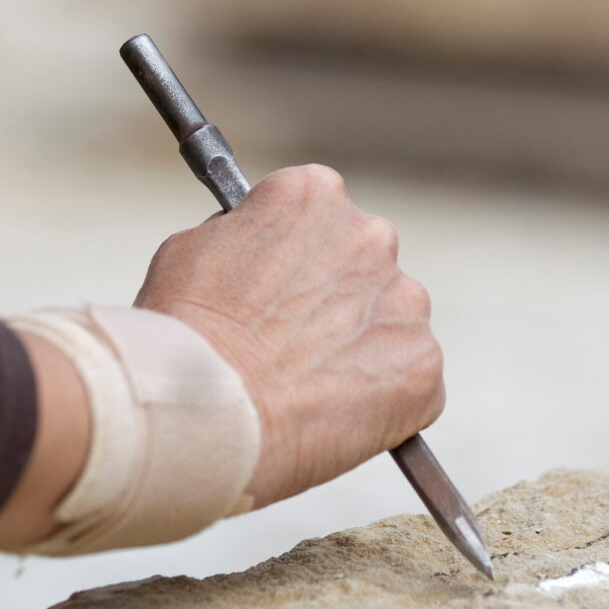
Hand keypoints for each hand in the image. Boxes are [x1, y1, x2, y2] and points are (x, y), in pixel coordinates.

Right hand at [134, 166, 445, 507]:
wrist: (205, 410)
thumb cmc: (184, 335)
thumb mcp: (192, 248)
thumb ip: (243, 234)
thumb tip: (257, 247)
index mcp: (314, 194)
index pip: (320, 214)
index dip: (295, 258)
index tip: (279, 291)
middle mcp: (372, 235)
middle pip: (364, 265)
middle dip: (336, 301)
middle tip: (294, 345)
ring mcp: (405, 302)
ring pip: (391, 324)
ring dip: (361, 349)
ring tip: (307, 387)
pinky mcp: (424, 365)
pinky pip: (409, 382)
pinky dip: (382, 401)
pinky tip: (332, 415)